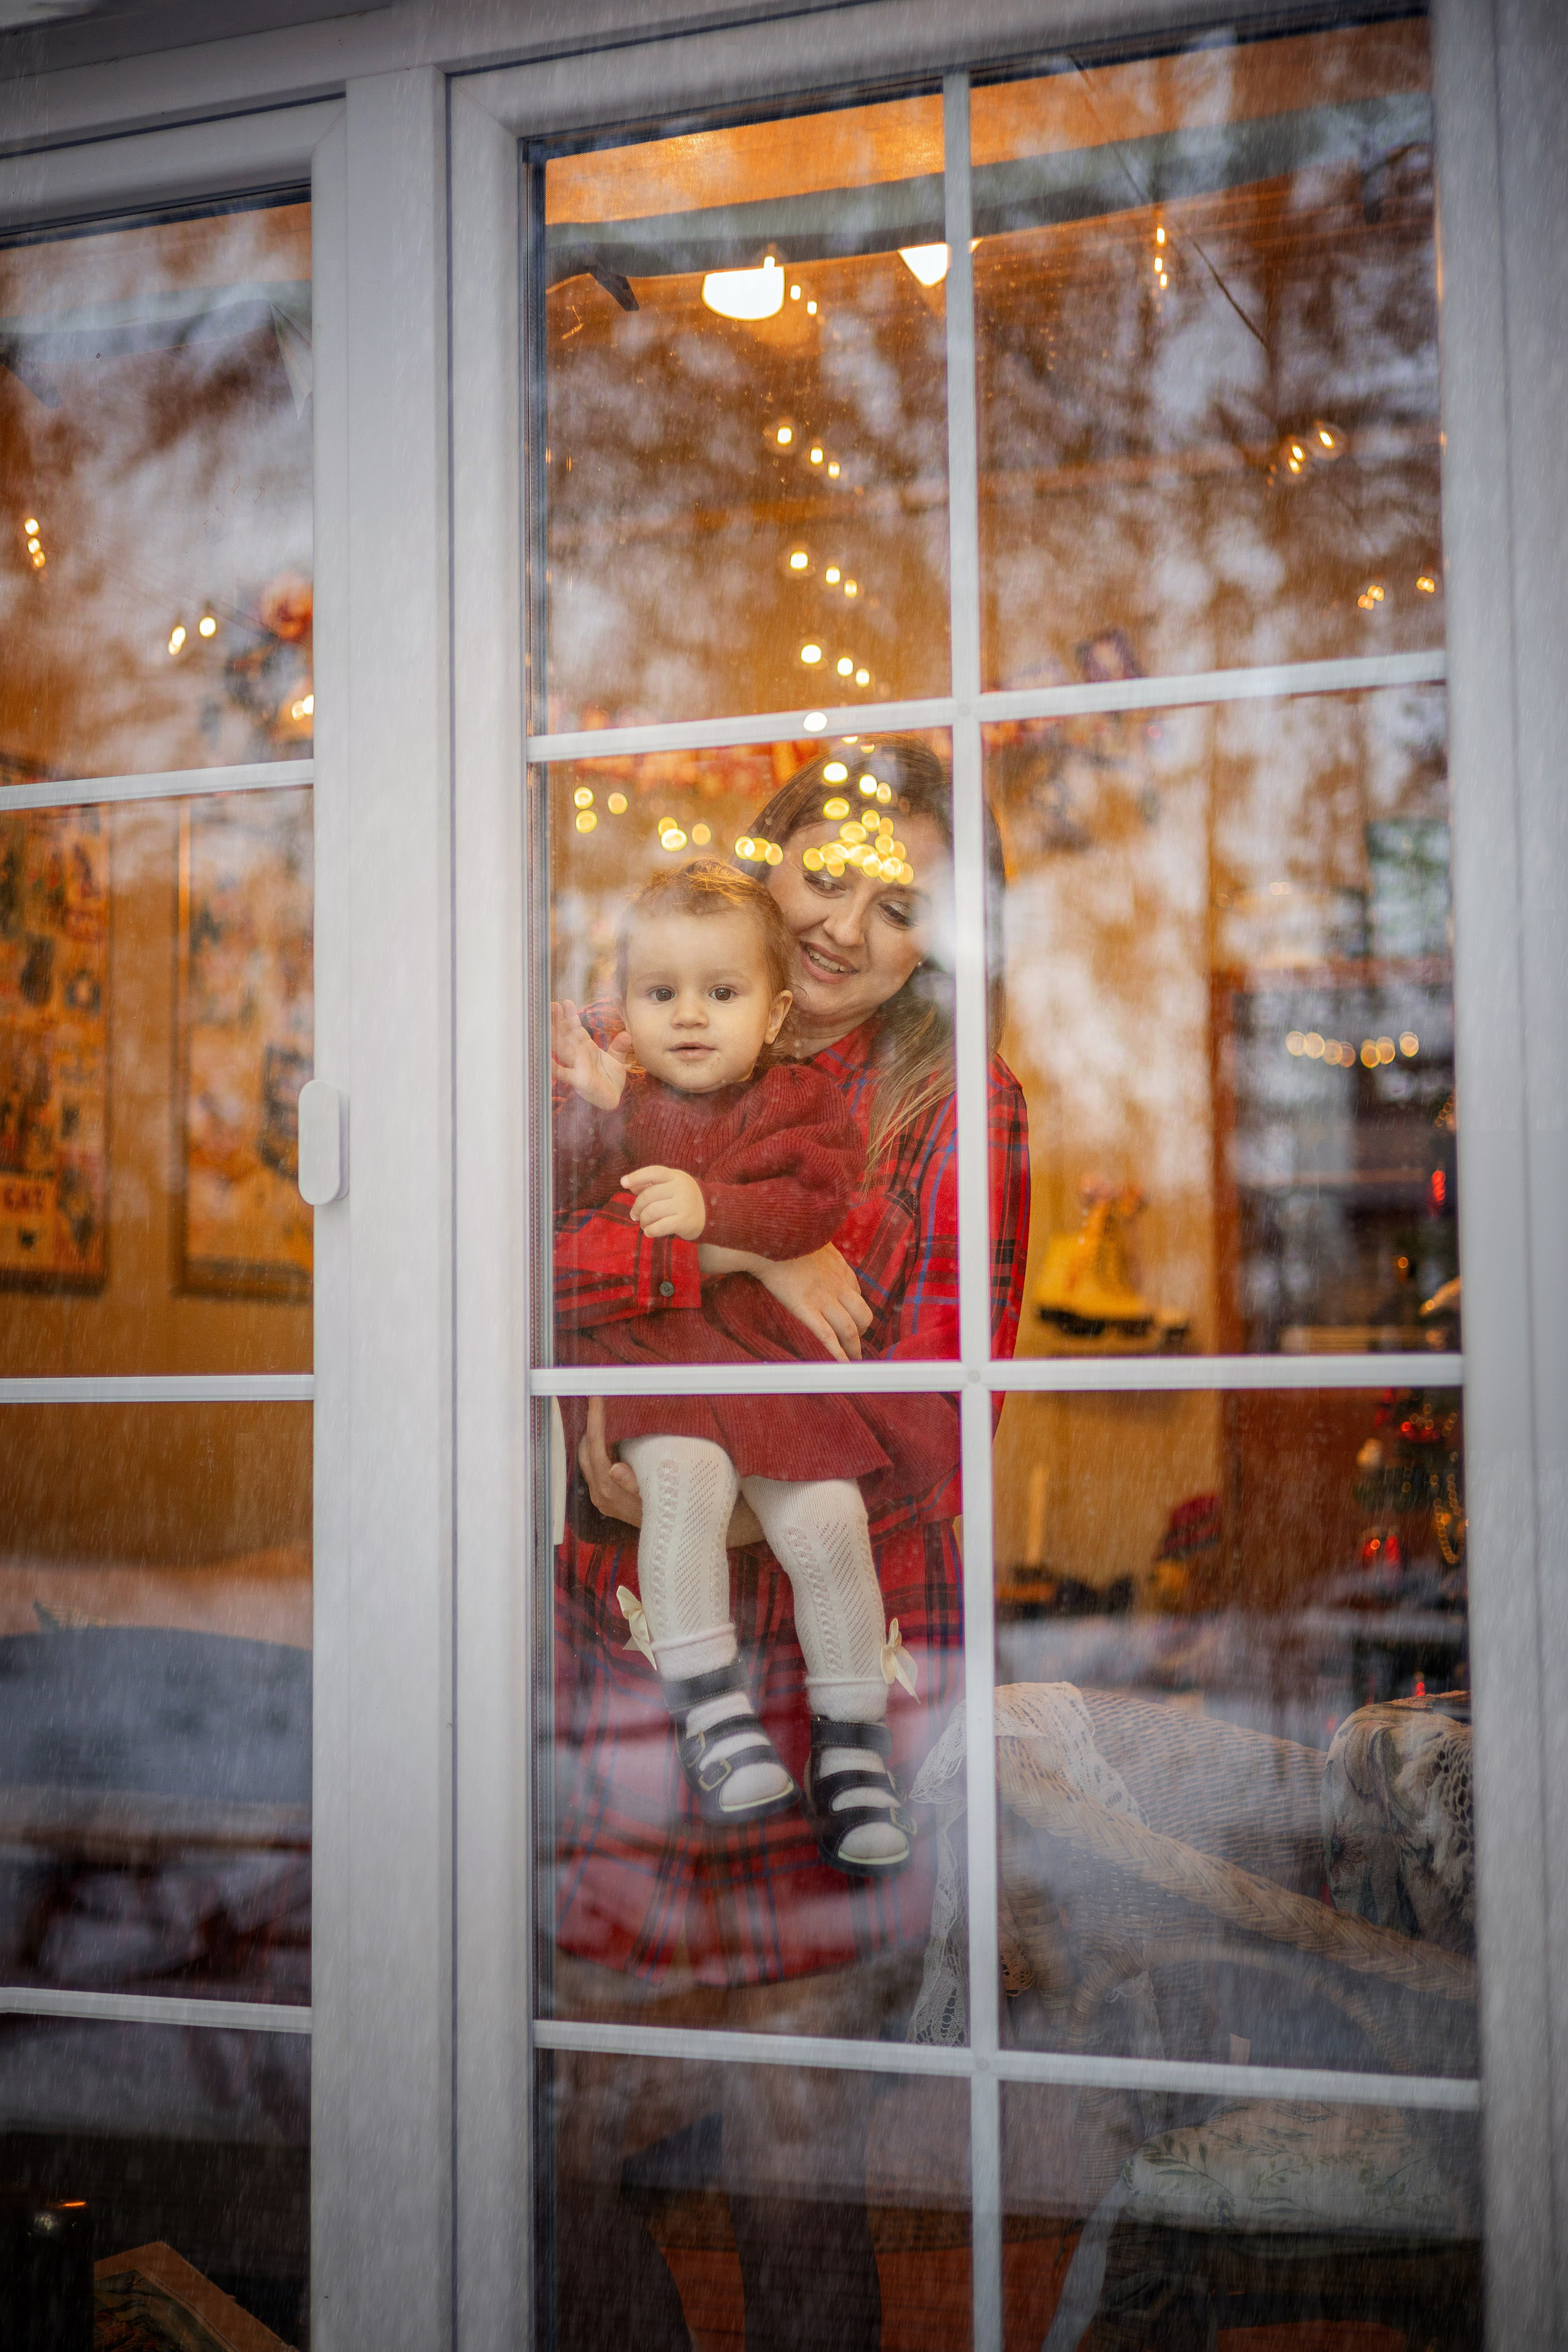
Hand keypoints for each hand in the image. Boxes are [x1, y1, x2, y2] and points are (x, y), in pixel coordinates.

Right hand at [551, 998, 630, 1109]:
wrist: (613, 1099)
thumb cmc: (610, 1080)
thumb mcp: (617, 1060)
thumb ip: (619, 1047)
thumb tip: (627, 1035)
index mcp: (586, 1049)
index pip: (576, 1030)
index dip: (570, 1017)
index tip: (565, 1003)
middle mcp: (578, 1056)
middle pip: (566, 1036)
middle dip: (558, 1022)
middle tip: (550, 1006)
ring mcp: (576, 1067)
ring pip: (563, 1050)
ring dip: (554, 1038)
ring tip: (545, 1025)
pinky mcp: (579, 1081)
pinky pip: (565, 1073)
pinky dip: (555, 1068)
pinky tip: (546, 1061)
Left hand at [579, 1397, 764, 1547]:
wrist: (677, 1533)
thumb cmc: (671, 1510)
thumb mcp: (658, 1495)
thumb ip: (633, 1484)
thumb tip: (614, 1467)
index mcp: (609, 1491)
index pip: (595, 1448)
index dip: (595, 1421)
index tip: (595, 1398)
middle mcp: (600, 1494)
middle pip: (586, 1451)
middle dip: (591, 1424)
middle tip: (601, 1400)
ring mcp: (601, 1496)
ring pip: (588, 1457)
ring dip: (595, 1435)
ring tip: (606, 1413)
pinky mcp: (605, 1496)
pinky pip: (595, 1465)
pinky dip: (599, 1447)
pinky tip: (612, 1437)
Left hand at [624, 1165, 705, 1238]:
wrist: (711, 1215)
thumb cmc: (683, 1199)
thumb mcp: (670, 1187)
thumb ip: (651, 1184)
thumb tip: (629, 1184)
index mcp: (676, 1176)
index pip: (654, 1172)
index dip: (637, 1176)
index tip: (623, 1183)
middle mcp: (681, 1188)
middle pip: (649, 1195)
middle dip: (637, 1207)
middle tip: (634, 1215)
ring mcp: (684, 1204)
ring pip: (652, 1211)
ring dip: (643, 1220)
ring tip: (643, 1224)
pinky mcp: (685, 1221)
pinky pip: (660, 1226)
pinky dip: (651, 1230)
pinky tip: (649, 1232)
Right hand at [754, 1243, 871, 1361]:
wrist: (769, 1237)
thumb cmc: (788, 1235)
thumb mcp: (815, 1238)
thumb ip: (821, 1250)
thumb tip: (818, 1251)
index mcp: (839, 1268)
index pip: (857, 1295)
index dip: (856, 1311)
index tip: (852, 1320)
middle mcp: (838, 1285)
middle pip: (862, 1314)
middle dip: (862, 1331)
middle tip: (854, 1342)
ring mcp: (823, 1298)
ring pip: (849, 1329)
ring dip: (854, 1348)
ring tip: (853, 1360)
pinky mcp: (805, 1308)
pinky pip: (826, 1335)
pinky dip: (838, 1353)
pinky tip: (842, 1365)